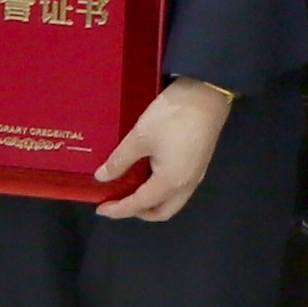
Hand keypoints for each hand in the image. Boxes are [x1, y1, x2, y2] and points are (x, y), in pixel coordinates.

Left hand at [93, 78, 236, 222]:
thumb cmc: (172, 116)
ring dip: (152, 202)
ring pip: (173, 201)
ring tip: (133, 189)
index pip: (140, 204)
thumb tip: (102, 177)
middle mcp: (186, 185)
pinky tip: (151, 174)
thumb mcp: (140, 136)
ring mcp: (196, 174)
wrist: (207, 94)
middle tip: (119, 203)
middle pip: (162, 212)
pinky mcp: (200, 163)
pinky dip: (162, 190)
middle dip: (139, 212)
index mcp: (170, 182)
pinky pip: (179, 188)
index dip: (119, 209)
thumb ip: (120, 160)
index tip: (100, 209)